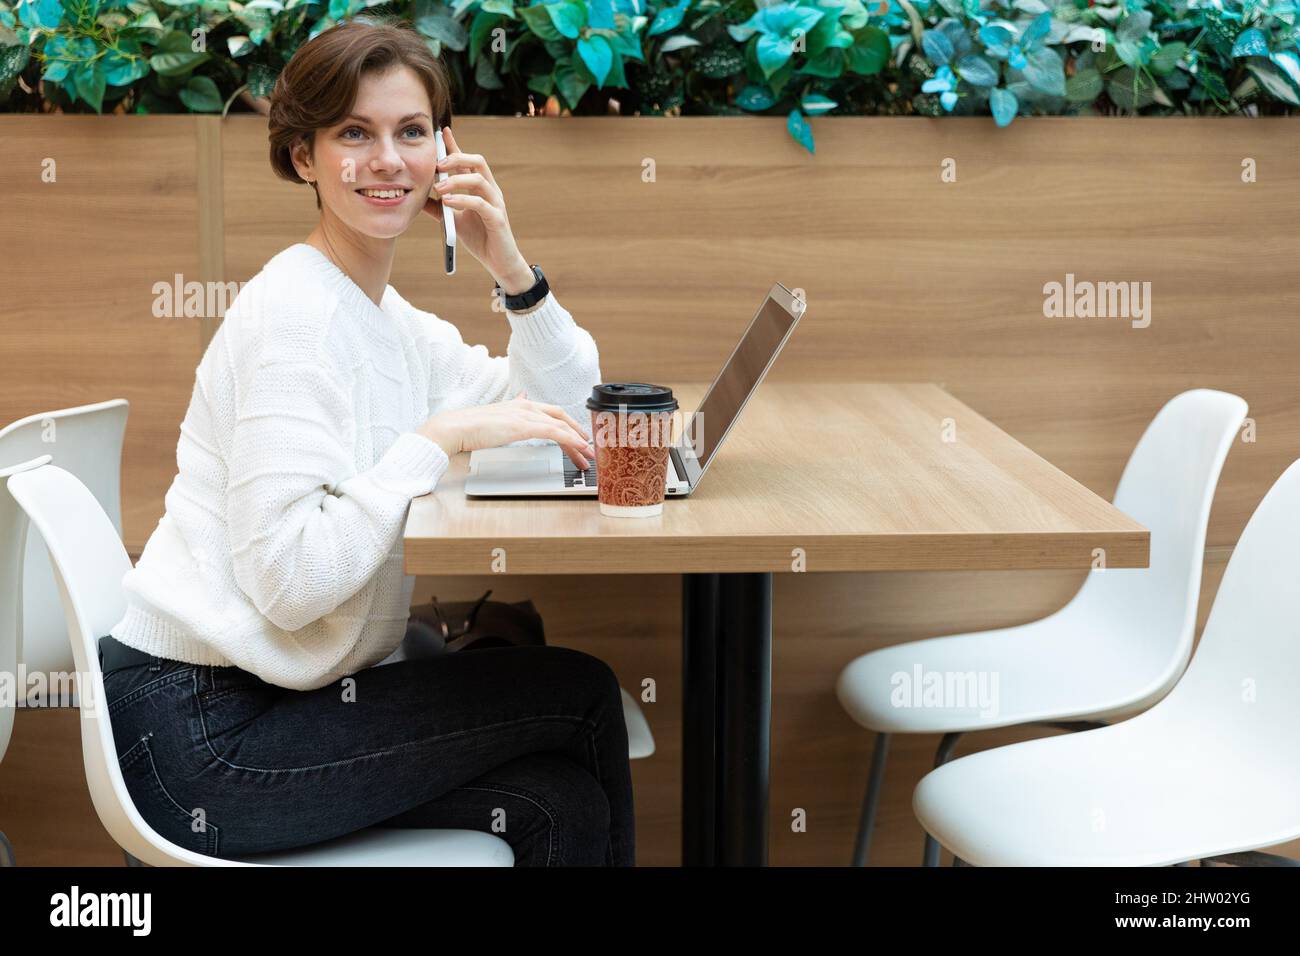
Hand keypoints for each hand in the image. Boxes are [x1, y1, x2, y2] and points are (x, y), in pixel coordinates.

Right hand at [419, 391, 593, 468]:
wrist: (457, 428)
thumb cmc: (472, 427)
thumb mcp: (497, 416)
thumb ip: (512, 410)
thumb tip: (522, 398)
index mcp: (521, 404)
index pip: (552, 413)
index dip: (569, 424)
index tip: (579, 439)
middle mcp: (527, 406)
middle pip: (561, 418)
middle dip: (578, 434)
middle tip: (589, 450)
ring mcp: (526, 415)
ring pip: (561, 426)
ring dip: (577, 442)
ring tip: (587, 456)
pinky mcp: (524, 426)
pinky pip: (554, 433)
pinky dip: (570, 440)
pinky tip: (579, 448)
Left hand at [422, 126, 533, 293]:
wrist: (499, 263)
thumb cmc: (479, 238)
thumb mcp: (453, 220)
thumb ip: (438, 207)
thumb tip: (418, 196)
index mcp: (481, 188)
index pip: (468, 161)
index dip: (456, 145)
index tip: (442, 132)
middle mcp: (491, 191)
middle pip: (477, 161)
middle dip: (456, 158)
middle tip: (437, 165)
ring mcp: (496, 204)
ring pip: (479, 179)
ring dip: (456, 180)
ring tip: (438, 189)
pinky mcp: (498, 219)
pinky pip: (481, 203)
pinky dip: (463, 200)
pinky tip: (448, 202)